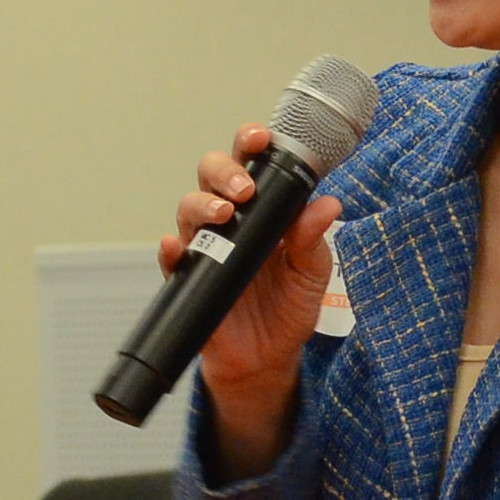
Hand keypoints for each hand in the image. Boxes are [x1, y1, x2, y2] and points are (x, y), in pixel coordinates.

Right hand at [162, 122, 342, 471]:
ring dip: (202, 205)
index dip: (251, 143)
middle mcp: (230, 221)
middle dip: (224, 171)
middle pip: (212, 175)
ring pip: (189, 208)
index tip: (262, 137)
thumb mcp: (312, 274)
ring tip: (222, 217)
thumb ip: (314, 239)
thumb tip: (329, 203)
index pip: (252, 163)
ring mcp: (206, 248)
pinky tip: (177, 249)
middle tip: (243, 189)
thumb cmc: (289, 309)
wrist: (267, 361)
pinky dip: (171, 250)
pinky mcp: (188, 279)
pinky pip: (171, 257)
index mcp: (263, 210)